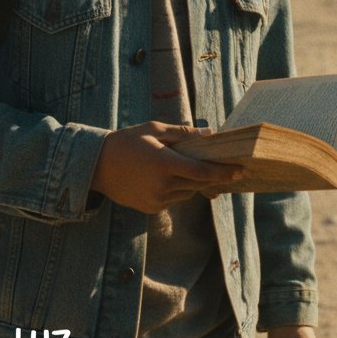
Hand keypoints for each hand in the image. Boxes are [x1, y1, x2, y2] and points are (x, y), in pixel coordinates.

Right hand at [89, 121, 242, 213]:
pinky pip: (174, 200)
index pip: (202, 172)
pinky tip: (168, 176)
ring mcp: (156, 200)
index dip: (223, 173)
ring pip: (187, 193)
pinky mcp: (151, 209)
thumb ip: (183, 133)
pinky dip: (177, 189)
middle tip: (223, 165)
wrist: (96, 165)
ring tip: (188, 167)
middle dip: (210, 175)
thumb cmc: (127, 141)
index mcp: (164, 163)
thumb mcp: (154, 129)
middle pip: (197, 183)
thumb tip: (209, 134)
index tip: (240, 171)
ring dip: (192, 182)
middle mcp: (162, 186)